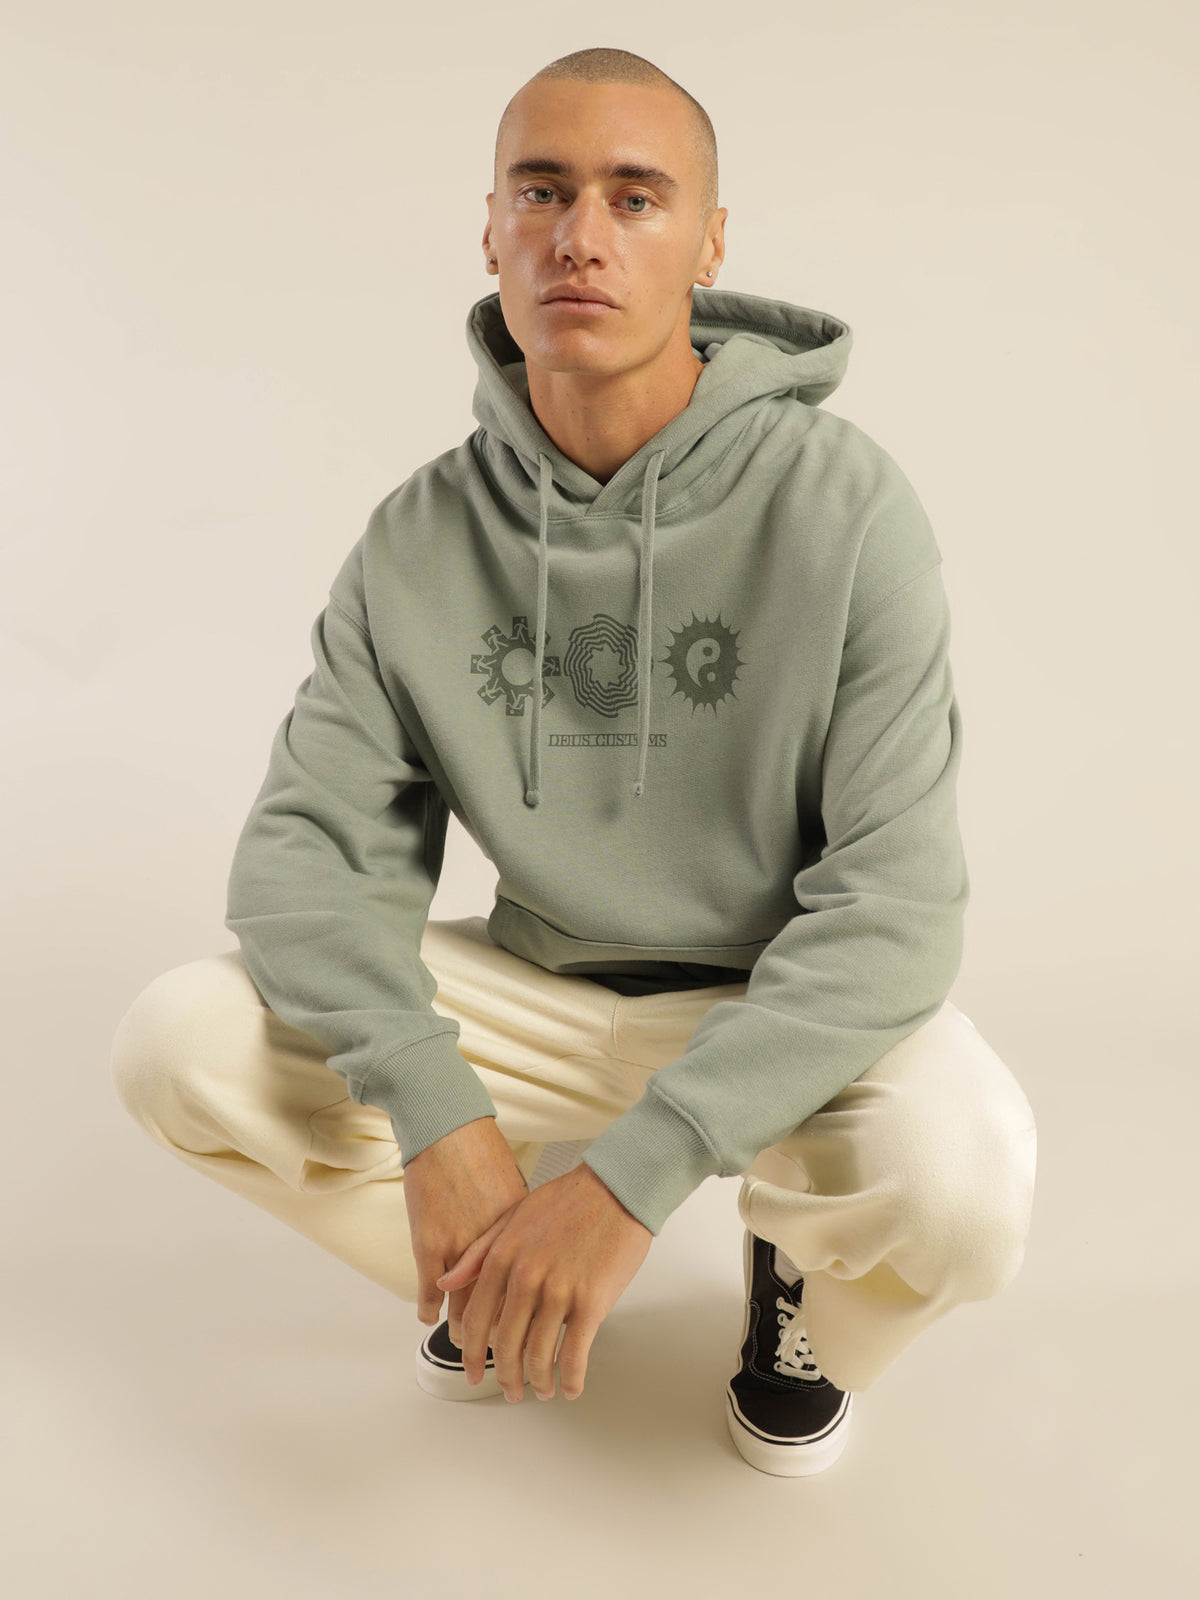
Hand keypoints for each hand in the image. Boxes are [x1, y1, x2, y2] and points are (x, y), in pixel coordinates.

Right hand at [402, 1115, 529, 1343]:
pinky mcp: (430, 1245)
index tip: (533, 1345)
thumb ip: (527, 1234)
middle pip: (504, 1314)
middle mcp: (496, 1251)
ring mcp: (462, 1250)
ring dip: (467, 1337)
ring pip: (467, 1312)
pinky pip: (430, 1294)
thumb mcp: (517, 1197)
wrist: (450, 1130)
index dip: (534, 1326)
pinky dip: (429, 1310)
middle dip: (505, 1346)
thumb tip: (542, 1260)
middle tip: (505, 1368)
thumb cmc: (484, 1157)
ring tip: (470, 1354)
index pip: (532, 1297)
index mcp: (522, 1239)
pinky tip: (429, 1318)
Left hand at [436, 1161, 651, 1402]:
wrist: (617, 1187)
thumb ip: (479, 1252)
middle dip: (505, 1376)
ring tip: (541, 1390)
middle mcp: (525, 1277)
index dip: (472, 1353)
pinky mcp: (592, 1301)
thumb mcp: (514, 1217)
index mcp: (502, 1257)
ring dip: (538, 1381)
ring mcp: (559, 1291)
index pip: (477, 1319)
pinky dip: (571, 1378)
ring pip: (539, 1355)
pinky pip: (575, 1353)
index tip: (472, 1371)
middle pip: (506, 1344)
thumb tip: (446, 1282)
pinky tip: (571, 1388)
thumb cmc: (569, 1199)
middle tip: (510, 1391)